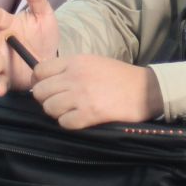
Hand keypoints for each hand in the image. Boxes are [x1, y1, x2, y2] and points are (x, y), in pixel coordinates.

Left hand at [31, 56, 159, 129]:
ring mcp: (81, 96)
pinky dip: (69, 123)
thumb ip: (70, 68)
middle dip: (46, 99)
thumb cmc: (120, 76)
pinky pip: (65, 122)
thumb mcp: (93, 62)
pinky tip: (80, 119)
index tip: (48, 88)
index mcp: (75, 61)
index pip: (39, 70)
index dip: (40, 81)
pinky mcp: (90, 114)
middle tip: (59, 103)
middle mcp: (74, 77)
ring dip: (57, 113)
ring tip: (70, 111)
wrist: (146, 89)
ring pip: (49, 108)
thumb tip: (47, 80)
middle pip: (41, 92)